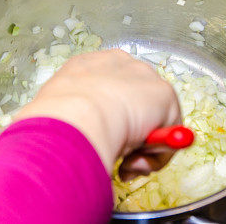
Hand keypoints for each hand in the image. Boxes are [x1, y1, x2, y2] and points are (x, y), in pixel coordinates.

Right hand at [13, 50, 181, 178]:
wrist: (77, 114)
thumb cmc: (58, 118)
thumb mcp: (61, 115)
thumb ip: (76, 122)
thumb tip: (87, 140)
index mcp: (88, 64)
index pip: (109, 90)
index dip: (109, 120)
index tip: (102, 142)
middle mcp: (119, 64)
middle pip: (134, 103)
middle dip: (129, 134)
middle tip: (117, 160)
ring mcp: (144, 76)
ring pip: (153, 120)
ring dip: (142, 149)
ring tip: (124, 163)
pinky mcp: (164, 94)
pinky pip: (168, 135)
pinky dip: (156, 156)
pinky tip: (135, 159)